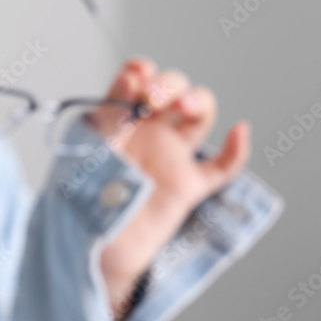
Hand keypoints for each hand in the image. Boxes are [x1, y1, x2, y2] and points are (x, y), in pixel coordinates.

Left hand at [97, 57, 250, 320]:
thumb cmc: (80, 199)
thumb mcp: (88, 148)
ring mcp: (169, 156)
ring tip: (185, 106)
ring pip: (198, 116)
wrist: (90, 248)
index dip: (141, 72)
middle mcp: (146, 131)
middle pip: (172, 90)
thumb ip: (109, 112)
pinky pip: (223, 166)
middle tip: (153, 98)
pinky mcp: (187, 185)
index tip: (134, 79)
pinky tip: (239, 131)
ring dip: (199, 101)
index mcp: (117, 118)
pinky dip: (237, 149)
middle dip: (169, 84)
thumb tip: (132, 75)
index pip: (137, 79)